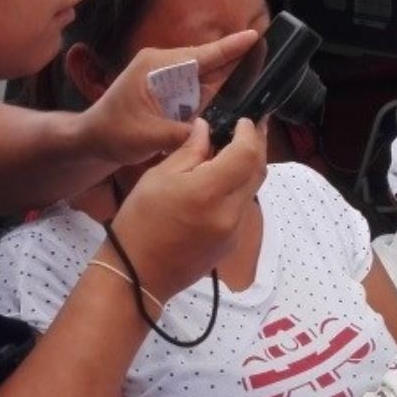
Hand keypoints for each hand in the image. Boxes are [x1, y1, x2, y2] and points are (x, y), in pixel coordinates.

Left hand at [75, 31, 258, 166]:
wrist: (92, 140)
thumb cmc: (112, 133)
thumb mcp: (146, 137)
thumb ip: (180, 135)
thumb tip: (211, 134)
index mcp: (156, 66)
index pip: (200, 55)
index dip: (229, 48)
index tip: (253, 36)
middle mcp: (164, 66)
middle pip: (208, 62)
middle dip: (235, 63)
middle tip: (266, 60)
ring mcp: (167, 77)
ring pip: (206, 78)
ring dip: (226, 84)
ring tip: (255, 84)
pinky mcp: (170, 92)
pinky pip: (198, 91)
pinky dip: (213, 98)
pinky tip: (231, 104)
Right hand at [106, 117, 265, 301]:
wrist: (138, 276)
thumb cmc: (139, 223)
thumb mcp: (158, 177)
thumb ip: (189, 151)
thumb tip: (206, 129)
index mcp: (209, 192)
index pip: (247, 153)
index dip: (250, 132)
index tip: (244, 120)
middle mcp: (230, 212)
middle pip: (258, 171)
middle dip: (257, 146)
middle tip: (250, 128)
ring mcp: (234, 232)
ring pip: (253, 190)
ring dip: (248, 168)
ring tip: (234, 152)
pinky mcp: (232, 244)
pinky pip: (243, 209)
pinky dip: (238, 190)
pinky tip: (222, 183)